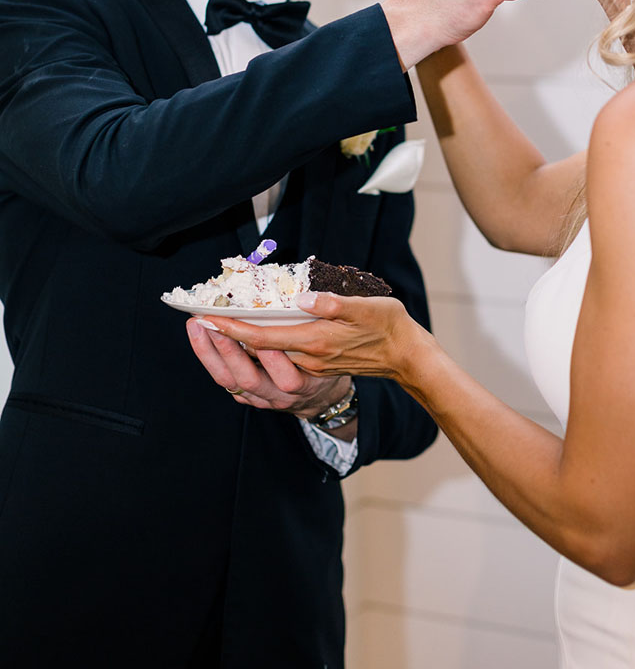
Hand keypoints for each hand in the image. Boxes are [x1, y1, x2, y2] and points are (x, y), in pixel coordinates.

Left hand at [185, 318, 354, 416]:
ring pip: (233, 384)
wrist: (332, 398)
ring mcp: (269, 400)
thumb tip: (303, 297)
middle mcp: (284, 392)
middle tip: (204, 322)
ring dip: (211, 356)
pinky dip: (215, 366)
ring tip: (196, 328)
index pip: (268, 350)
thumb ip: (330, 309)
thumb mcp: (351, 326)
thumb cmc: (343, 354)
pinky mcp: (258, 401)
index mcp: (305, 375)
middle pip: (245, 374)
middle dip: (222, 347)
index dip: (242, 333)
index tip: (223, 316)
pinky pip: (232, 388)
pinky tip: (204, 345)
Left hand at [186, 293, 429, 385]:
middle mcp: (306, 361)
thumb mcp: (366, 308)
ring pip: (260, 364)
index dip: (232, 329)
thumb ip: (333, 304)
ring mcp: (309, 368)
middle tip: (196, 321)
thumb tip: (305, 298)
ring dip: (231, 351)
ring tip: (209, 331)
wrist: (405, 357)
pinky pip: (272, 368)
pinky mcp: (313, 369)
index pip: (263, 339)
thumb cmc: (387, 327)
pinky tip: (239, 346)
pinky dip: (250, 358)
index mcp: (314, 343)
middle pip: (253, 356)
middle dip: (222, 341)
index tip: (208, 318)